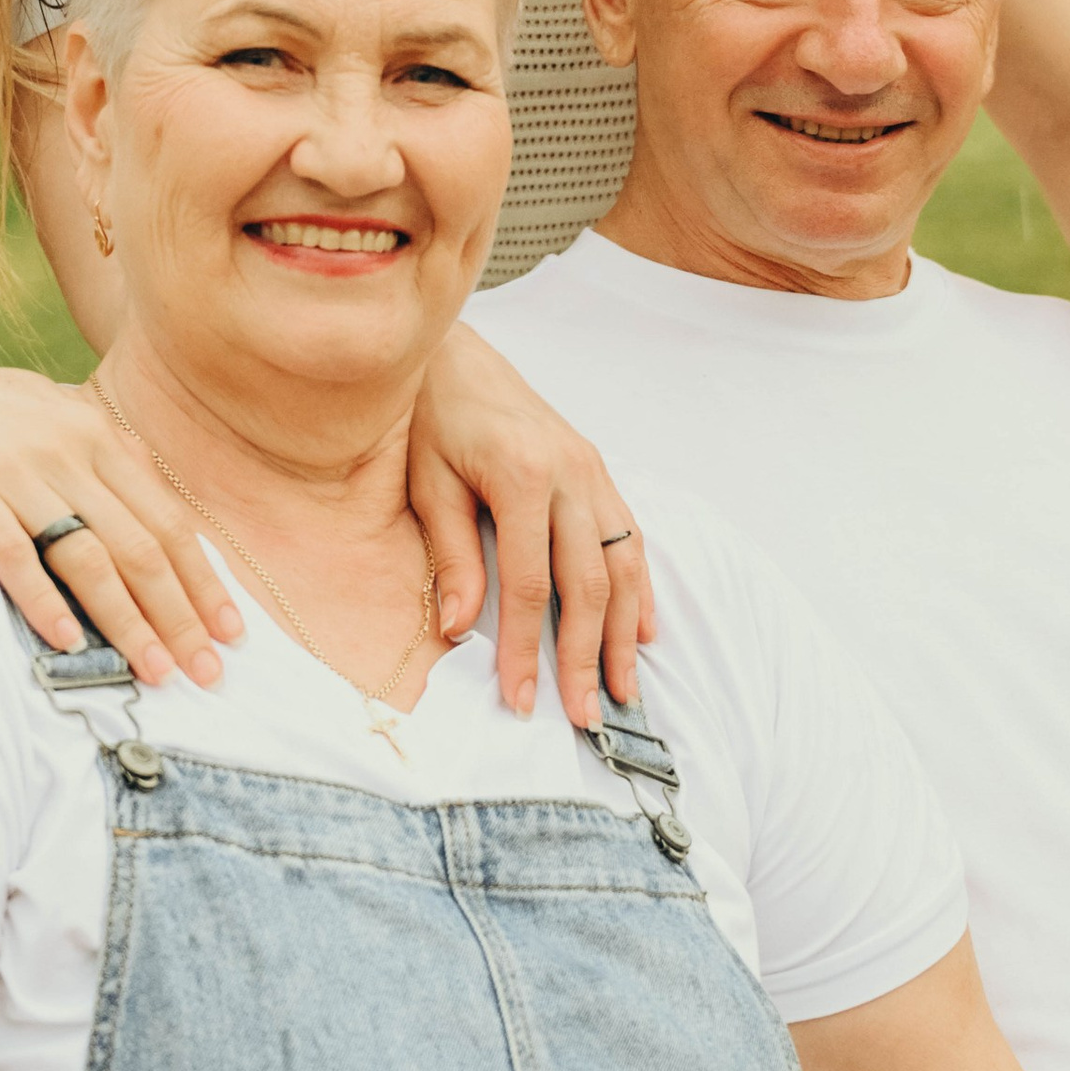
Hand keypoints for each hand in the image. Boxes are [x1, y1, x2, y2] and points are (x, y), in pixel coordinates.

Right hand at [0, 340, 243, 687]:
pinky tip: (69, 643)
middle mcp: (67, 446)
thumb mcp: (51, 416)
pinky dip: (45, 603)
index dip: (204, 581)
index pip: (168, 519)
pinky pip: (14, 553)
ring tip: (152, 671)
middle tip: (204, 673)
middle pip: (140, 546)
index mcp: (97, 432)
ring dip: (127, 622)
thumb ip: (103, 459)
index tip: (230, 633)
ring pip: (88, 557)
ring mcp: (14, 466)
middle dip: (179, 616)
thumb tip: (160, 513)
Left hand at [406, 324, 654, 724]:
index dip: (528, 650)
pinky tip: (642, 629)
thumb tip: (458, 630)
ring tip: (624, 690)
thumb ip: (450, 554)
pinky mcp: (599, 472)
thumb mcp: (427, 481)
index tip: (521, 702)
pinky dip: (640, 588)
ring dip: (624, 634)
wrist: (459, 353)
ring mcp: (592, 473)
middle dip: (586, 658)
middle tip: (585, 717)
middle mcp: (571, 475)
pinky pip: (631, 537)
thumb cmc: (432, 414)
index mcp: (523, 477)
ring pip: (621, 566)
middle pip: (587, 585)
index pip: (530, 586)